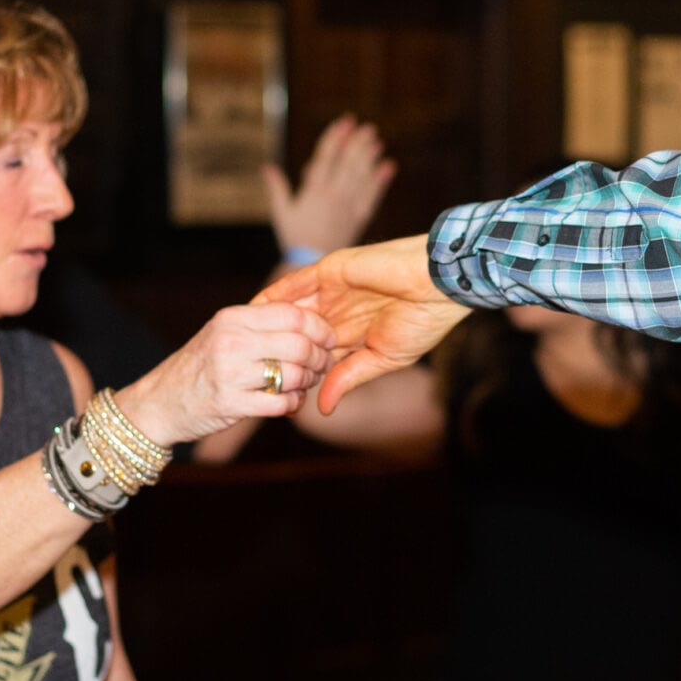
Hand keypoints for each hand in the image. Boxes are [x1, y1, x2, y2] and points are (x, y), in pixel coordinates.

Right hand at [116, 303, 335, 445]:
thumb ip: (261, 323)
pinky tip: (289, 402)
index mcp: (233, 318)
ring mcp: (230, 374)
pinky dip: (293, 404)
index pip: (293, 314)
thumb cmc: (201, 366)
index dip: (319, 327)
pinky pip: (281, 403)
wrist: (160, 401)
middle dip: (320, 358)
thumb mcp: (224, 332)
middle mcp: (231, 341)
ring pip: (294, 375)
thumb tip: (311, 317)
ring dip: (308, 383)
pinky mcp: (232, 404)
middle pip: (299, 345)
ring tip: (304, 384)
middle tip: (323, 366)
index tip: (328, 339)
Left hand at [255, 237, 469, 413]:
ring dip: (269, 322)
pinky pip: (296, 283)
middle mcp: (339, 312)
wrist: (438, 284)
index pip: (316, 356)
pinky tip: (255, 309)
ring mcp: (334, 291)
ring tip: (242, 338)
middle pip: (297, 334)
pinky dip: (275, 295)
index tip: (273, 391)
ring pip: (291, 308)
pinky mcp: (331, 271)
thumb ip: (348, 378)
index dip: (296, 373)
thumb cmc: (422, 323)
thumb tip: (323, 409)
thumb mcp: (382, 359)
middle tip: (248, 366)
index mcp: (353, 335)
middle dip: (275, 349)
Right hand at [264, 115, 395, 256]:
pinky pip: (372, 195)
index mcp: (314, 191)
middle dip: (357, 144)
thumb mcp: (282, 212)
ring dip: (369, 157)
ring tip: (376, 141)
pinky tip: (388, 166)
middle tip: (367, 127)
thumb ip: (277, 188)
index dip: (335, 138)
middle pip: (348, 164)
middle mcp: (333, 196)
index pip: (326, 158)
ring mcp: (348, 206)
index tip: (344, 122)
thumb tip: (267, 167)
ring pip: (361, 176)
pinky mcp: (359, 217)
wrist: (311, 263)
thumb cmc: (294, 236)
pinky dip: (380, 180)